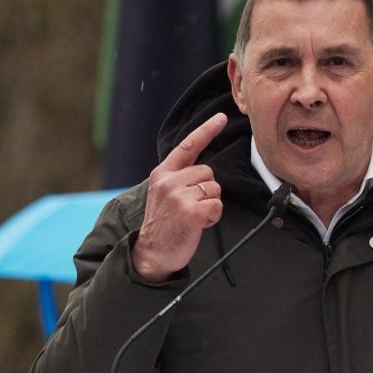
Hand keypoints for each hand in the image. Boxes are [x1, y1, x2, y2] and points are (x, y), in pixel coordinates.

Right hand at [131, 113, 227, 282]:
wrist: (152, 254)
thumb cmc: (163, 226)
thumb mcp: (163, 194)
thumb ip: (179, 178)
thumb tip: (204, 172)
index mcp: (162, 174)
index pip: (187, 146)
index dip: (206, 130)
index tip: (221, 117)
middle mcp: (169, 181)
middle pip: (208, 172)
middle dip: (207, 190)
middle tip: (192, 208)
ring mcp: (179, 196)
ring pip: (215, 189)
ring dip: (210, 204)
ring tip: (193, 216)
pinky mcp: (191, 211)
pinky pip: (217, 205)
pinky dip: (213, 216)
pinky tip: (198, 224)